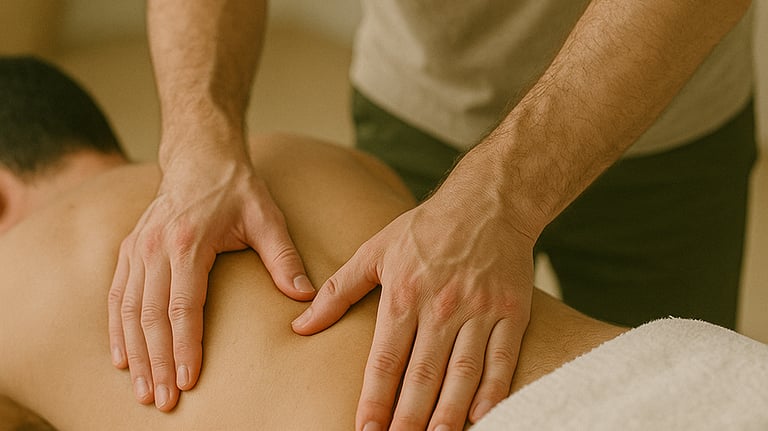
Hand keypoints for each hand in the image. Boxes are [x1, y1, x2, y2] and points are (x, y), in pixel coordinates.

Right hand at [107, 154, 314, 410]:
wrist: (200, 156)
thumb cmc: (236, 188)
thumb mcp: (266, 218)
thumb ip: (283, 258)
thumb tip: (305, 296)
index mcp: (188, 243)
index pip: (183, 306)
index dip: (184, 347)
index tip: (188, 380)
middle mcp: (156, 248)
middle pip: (151, 316)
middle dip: (157, 362)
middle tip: (162, 400)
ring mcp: (138, 248)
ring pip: (129, 310)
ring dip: (136, 353)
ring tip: (142, 390)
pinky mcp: (130, 248)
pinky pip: (116, 295)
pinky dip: (117, 329)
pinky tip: (122, 357)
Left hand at [292, 177, 534, 429]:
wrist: (487, 201)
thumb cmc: (427, 228)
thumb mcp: (374, 250)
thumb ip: (338, 291)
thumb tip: (300, 325)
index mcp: (404, 294)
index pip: (385, 359)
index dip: (374, 398)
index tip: (365, 430)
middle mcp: (441, 306)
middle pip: (422, 374)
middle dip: (409, 418)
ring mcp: (479, 310)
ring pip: (462, 372)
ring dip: (449, 412)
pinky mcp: (511, 311)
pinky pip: (502, 359)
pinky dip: (494, 390)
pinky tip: (483, 415)